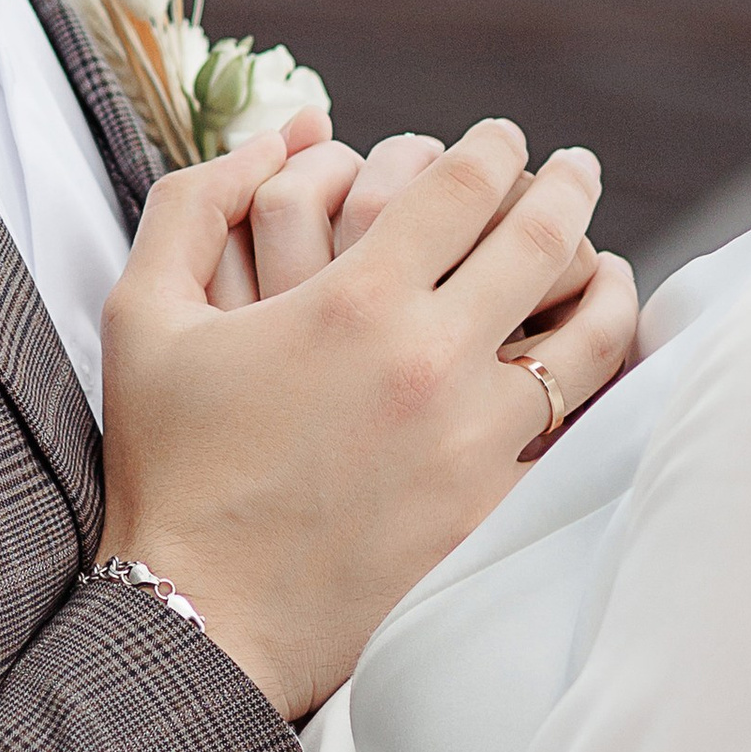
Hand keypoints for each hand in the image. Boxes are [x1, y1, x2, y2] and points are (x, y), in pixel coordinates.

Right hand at [98, 120, 639, 721]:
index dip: (495, 148)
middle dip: (568, 190)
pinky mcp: (491, 515)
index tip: (504, 140)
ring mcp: (473, 443)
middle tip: (576, 172)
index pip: (464, 186)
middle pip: (541, 241)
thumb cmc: (165, 468)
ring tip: (607, 270)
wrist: (197, 620)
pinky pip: (573, 439)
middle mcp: (430, 360)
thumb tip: (279, 131)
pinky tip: (591, 379)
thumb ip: (194, 201)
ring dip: (608, 288)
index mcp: (354, 300)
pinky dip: (594, 398)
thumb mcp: (143, 316)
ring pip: (587, 342)